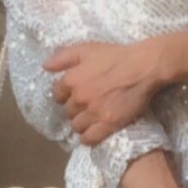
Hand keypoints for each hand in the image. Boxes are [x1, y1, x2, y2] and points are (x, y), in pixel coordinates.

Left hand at [43, 39, 158, 142]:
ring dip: (81, 123)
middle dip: (74, 110)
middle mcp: (79, 99)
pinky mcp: (108, 124)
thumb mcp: (86, 49)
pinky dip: (88, 138)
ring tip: (90, 119)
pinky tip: (92, 132)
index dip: (65, 95)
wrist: (143, 66)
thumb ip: (62, 58)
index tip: (74, 95)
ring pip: (77, 126)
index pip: (57, 96)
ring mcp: (94, 113)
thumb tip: (45, 67)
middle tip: (85, 106)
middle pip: (67, 112)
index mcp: (71, 80)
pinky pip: (89, 139)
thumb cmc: (115, 55)